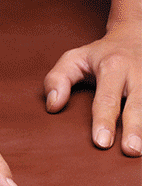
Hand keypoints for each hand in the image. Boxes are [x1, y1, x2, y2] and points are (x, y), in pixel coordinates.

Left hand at [44, 21, 141, 156]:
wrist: (135, 34)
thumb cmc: (99, 54)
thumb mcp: (73, 59)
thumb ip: (57, 80)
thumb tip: (53, 106)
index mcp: (113, 67)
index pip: (106, 99)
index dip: (104, 121)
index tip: (101, 142)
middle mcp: (137, 73)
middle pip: (137, 104)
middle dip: (135, 128)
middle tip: (131, 150)